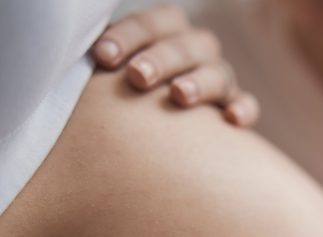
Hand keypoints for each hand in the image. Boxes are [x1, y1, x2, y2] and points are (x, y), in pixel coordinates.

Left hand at [91, 5, 258, 125]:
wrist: (151, 128)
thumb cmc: (122, 96)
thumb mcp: (109, 71)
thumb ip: (102, 59)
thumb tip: (75, 53)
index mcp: (165, 31)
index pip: (152, 23)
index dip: (128, 36)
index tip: (102, 57)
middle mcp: (196, 51)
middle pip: (187, 46)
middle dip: (161, 59)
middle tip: (137, 77)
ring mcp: (219, 79)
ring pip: (218, 73)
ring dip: (199, 81)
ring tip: (178, 96)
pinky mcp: (234, 108)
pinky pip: (247, 105)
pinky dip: (243, 109)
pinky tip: (231, 120)